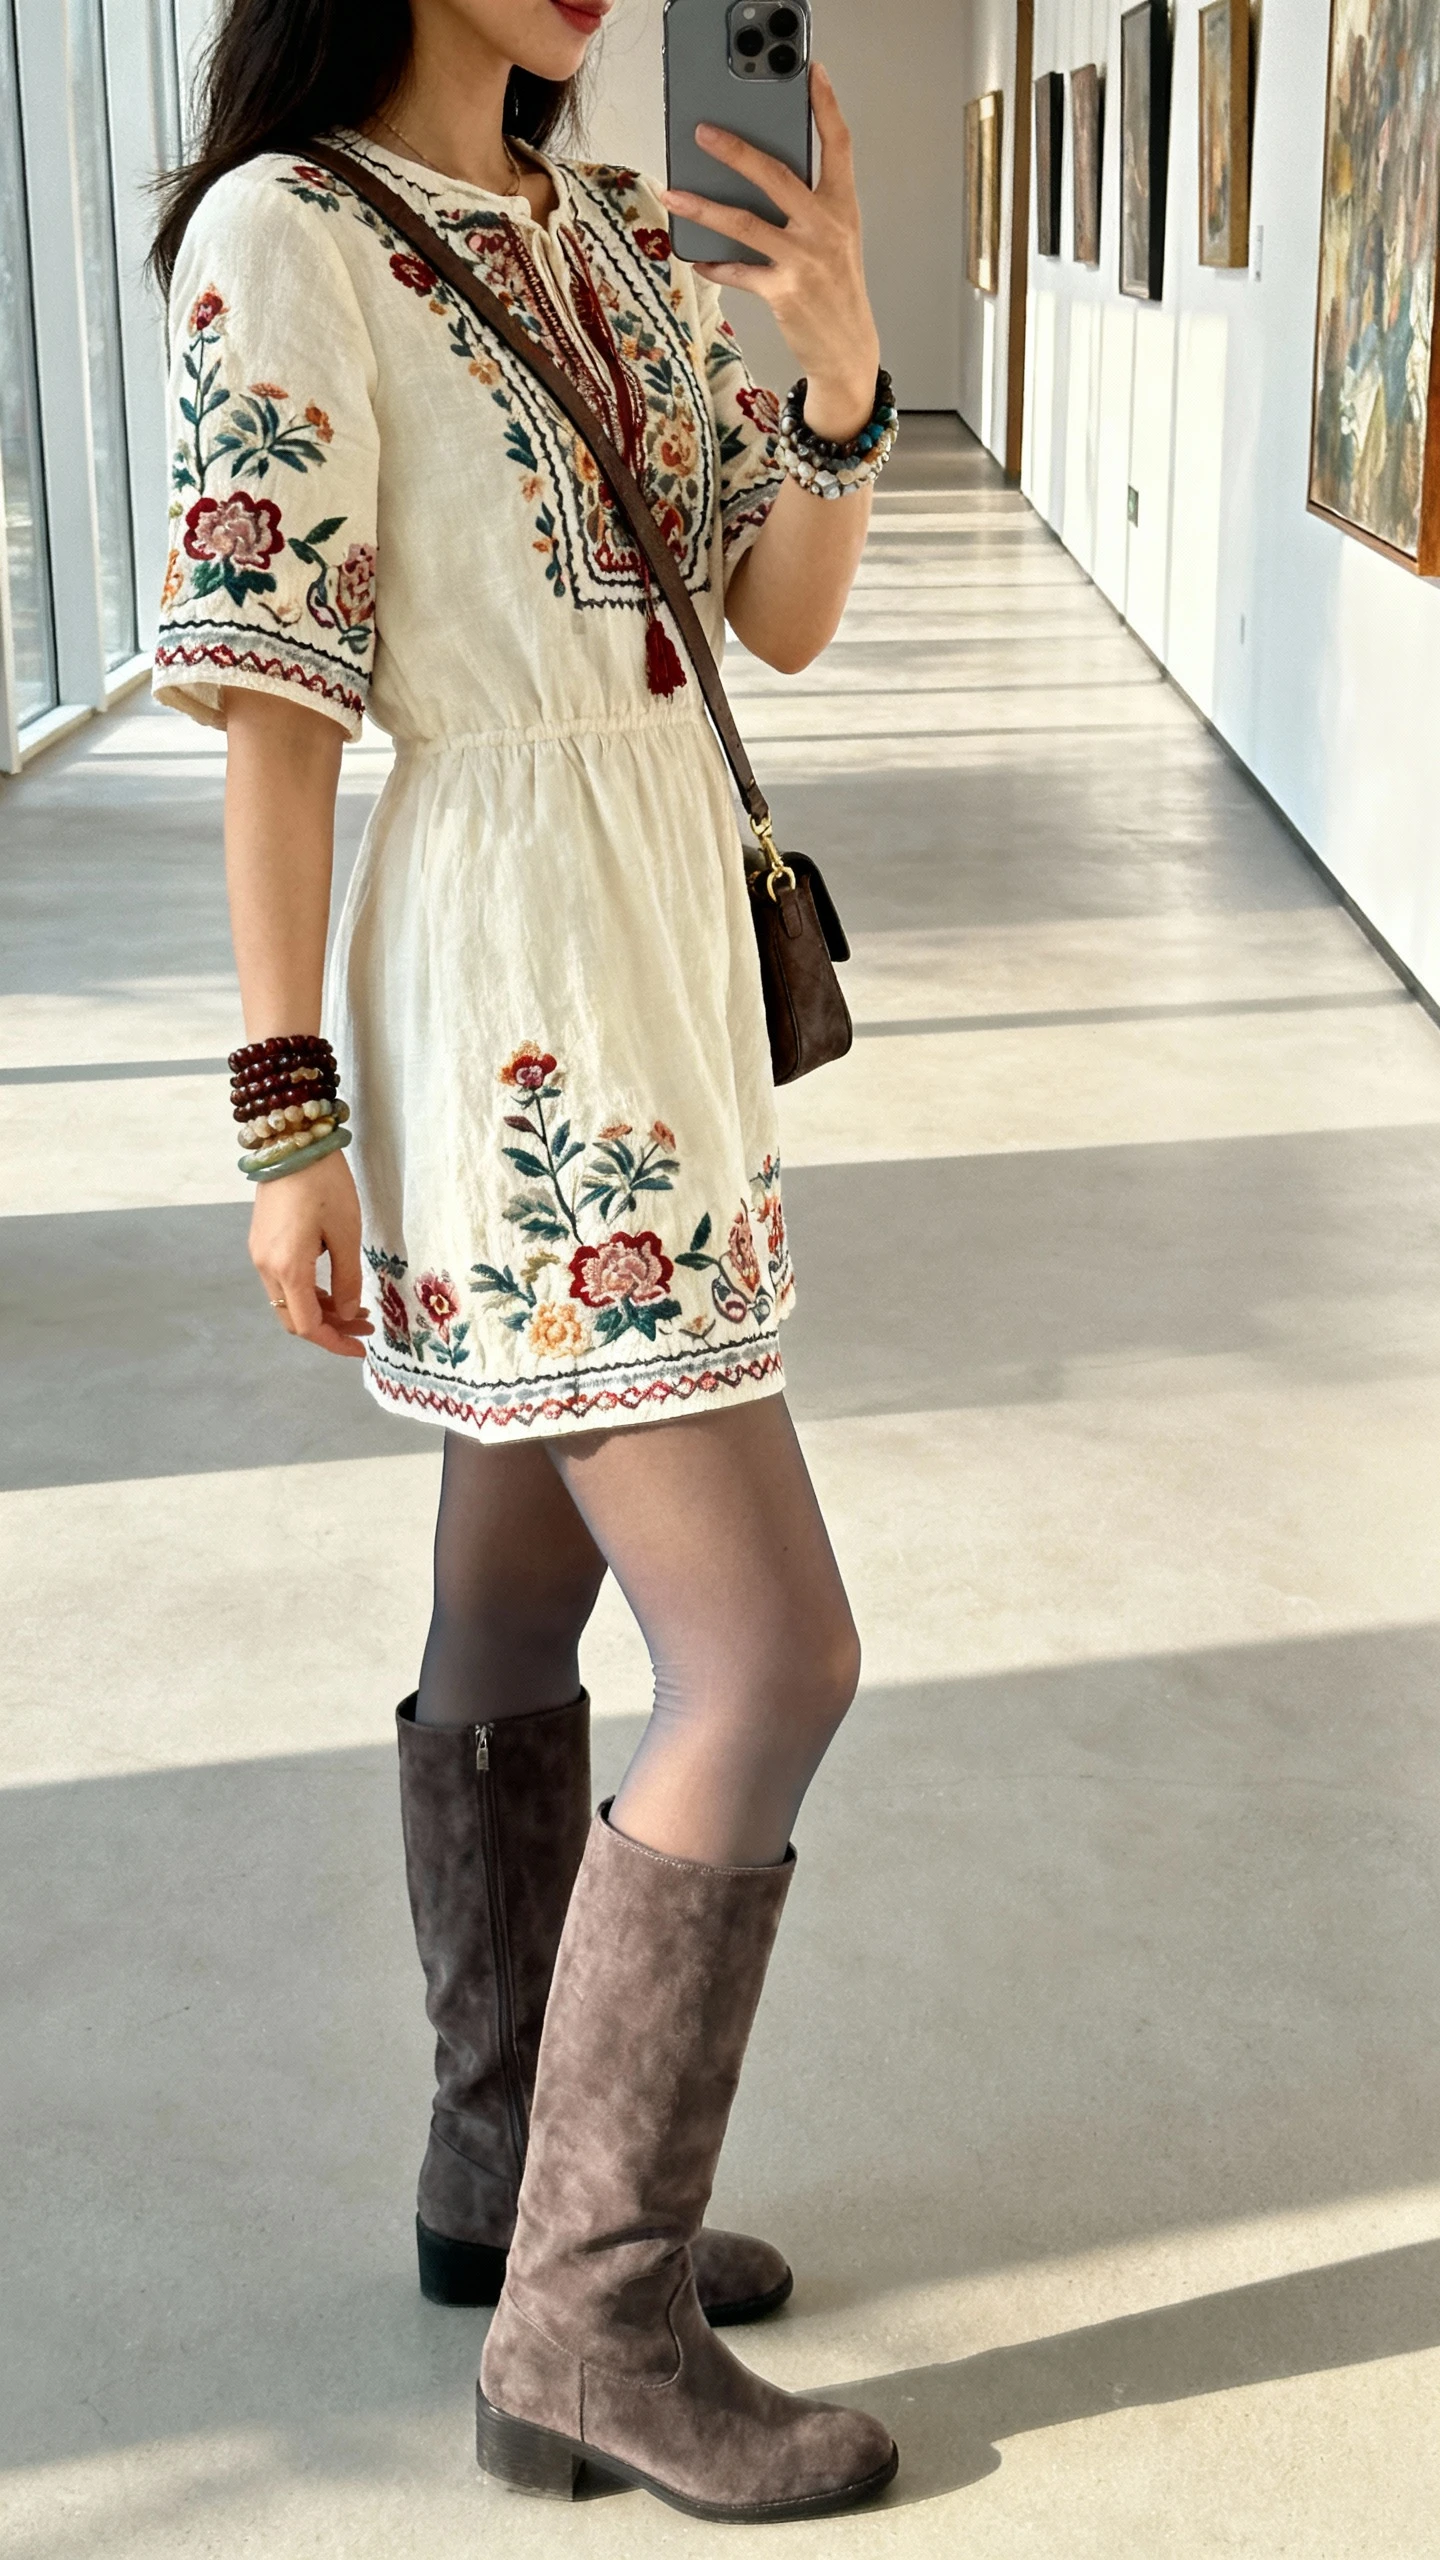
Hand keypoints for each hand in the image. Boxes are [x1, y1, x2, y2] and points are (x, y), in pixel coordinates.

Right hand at [249, 1151, 373, 1358]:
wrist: (292, 1141)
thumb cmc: (324, 1183)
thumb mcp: (347, 1233)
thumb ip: (348, 1279)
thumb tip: (349, 1313)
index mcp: (287, 1268)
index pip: (307, 1325)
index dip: (334, 1342)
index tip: (361, 1348)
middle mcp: (266, 1266)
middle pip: (294, 1318)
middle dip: (329, 1328)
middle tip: (365, 1327)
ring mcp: (260, 1253)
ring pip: (288, 1300)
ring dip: (320, 1309)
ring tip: (357, 1308)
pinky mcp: (262, 1241)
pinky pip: (283, 1280)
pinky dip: (308, 1290)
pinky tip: (334, 1285)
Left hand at [659, 63, 880, 442]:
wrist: (848, 350)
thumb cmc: (836, 290)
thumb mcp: (834, 239)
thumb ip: (807, 206)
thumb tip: (756, 178)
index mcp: (842, 208)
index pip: (838, 146)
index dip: (826, 107)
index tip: (812, 74)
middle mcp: (825, 228)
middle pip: (776, 175)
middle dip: (736, 150)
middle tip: (703, 132)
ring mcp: (805, 260)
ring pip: (745, 223)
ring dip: (703, 206)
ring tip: (673, 193)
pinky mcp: (784, 291)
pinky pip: (738, 270)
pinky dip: (715, 263)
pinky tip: (696, 255)